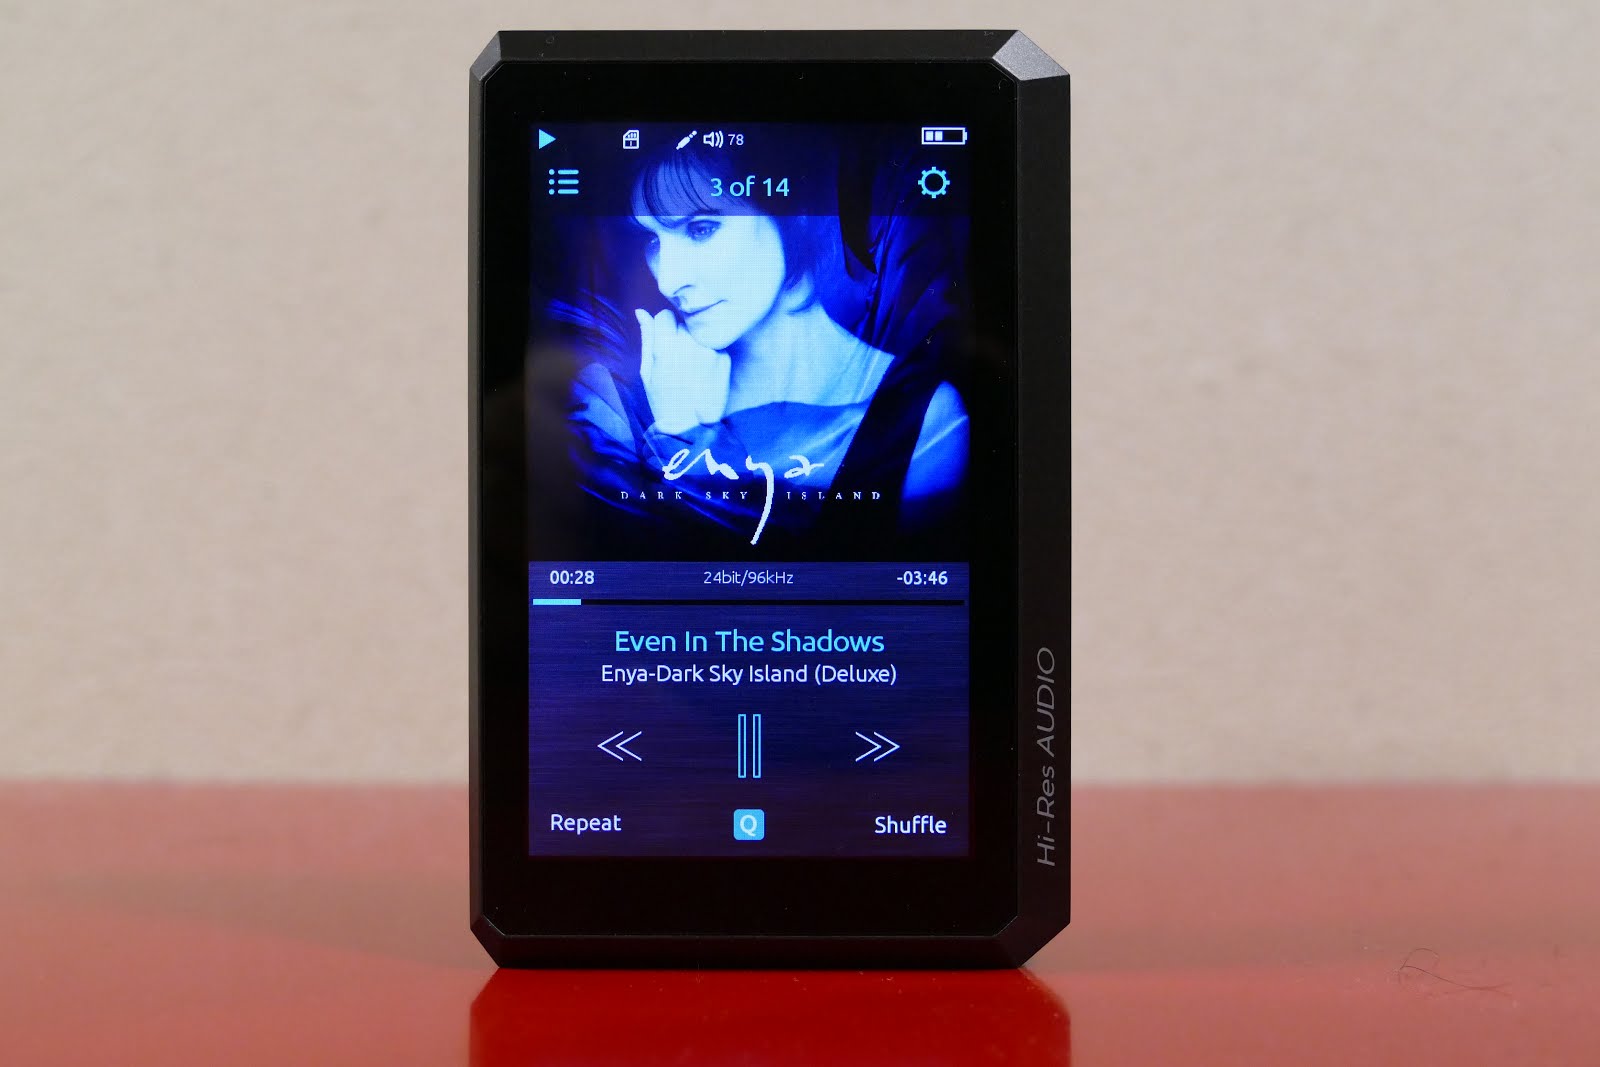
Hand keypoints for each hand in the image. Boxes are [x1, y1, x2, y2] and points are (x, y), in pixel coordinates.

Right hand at [636, 308, 730, 434]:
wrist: (692, 426)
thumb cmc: (664, 400)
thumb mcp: (648, 371)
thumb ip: (647, 338)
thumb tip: (641, 312)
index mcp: (666, 346)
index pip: (665, 315)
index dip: (663, 326)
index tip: (664, 341)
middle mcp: (690, 343)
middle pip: (684, 321)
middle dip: (679, 333)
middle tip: (678, 356)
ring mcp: (711, 350)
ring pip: (701, 331)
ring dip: (695, 340)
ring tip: (691, 364)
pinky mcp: (726, 358)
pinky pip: (715, 343)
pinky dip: (709, 351)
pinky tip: (704, 370)